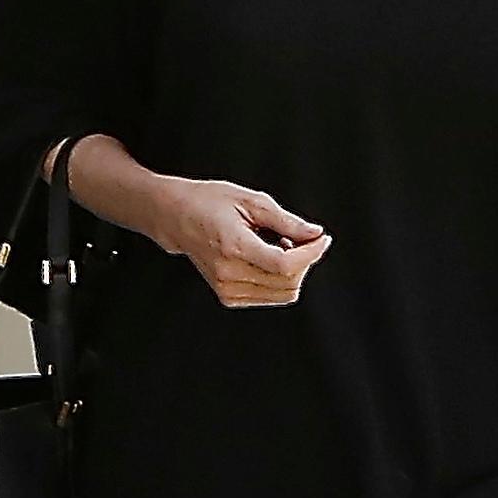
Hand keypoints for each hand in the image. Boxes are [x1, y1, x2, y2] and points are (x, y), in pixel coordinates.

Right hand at [157, 179, 328, 308]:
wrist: (175, 217)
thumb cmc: (207, 203)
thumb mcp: (250, 201)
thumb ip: (287, 221)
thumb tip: (315, 234)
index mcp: (233, 247)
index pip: (285, 265)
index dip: (311, 254)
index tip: (322, 239)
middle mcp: (228, 273)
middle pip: (288, 282)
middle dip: (305, 260)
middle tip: (301, 238)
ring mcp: (227, 288)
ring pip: (284, 293)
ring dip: (294, 271)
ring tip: (282, 246)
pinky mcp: (228, 296)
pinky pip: (271, 296)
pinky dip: (280, 280)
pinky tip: (270, 259)